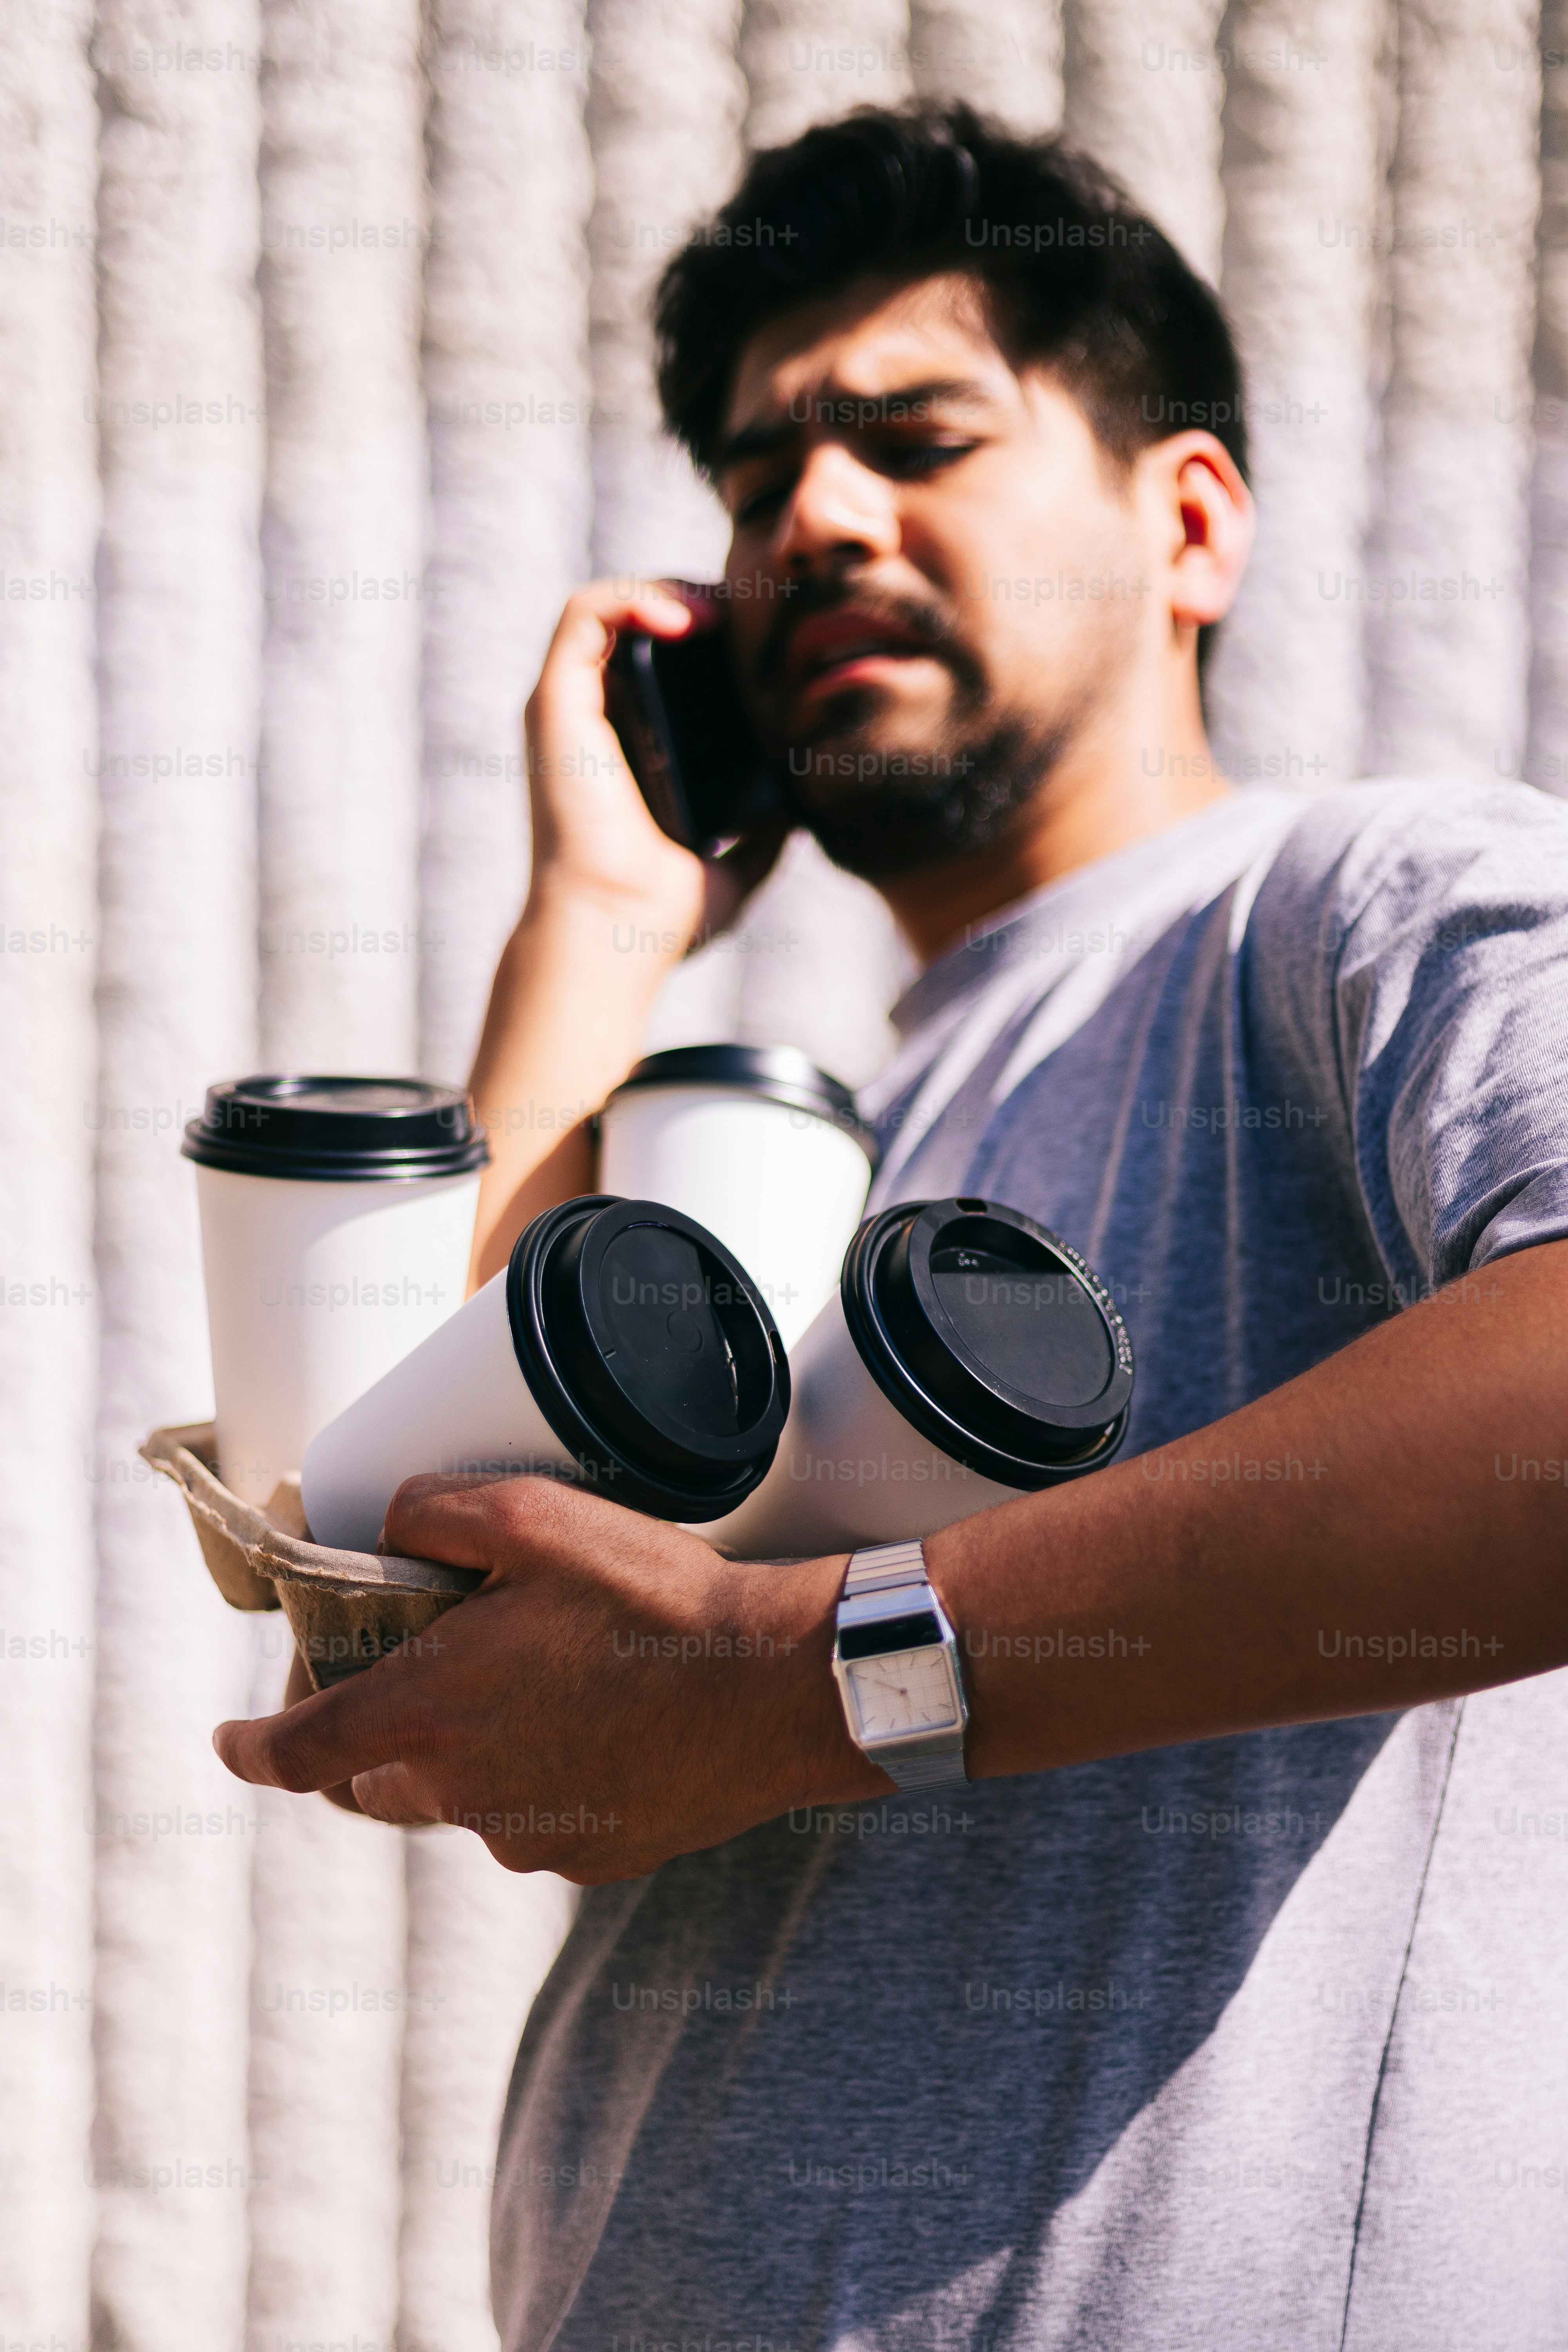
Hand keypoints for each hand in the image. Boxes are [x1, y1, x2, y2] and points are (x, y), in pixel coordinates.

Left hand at [214, 1475, 873, 1880]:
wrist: (776, 1687)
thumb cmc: (651, 1597)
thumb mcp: (534, 1516)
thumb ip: (436, 1512)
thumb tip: (393, 1523)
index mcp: (424, 1716)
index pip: (295, 1755)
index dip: (249, 1749)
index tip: (229, 1743)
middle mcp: (461, 1794)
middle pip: (377, 1779)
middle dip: (376, 1738)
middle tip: (421, 1676)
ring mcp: (527, 1838)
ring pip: (466, 1797)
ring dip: (479, 1749)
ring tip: (548, 1682)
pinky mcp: (592, 1859)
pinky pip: (539, 1820)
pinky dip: (549, 1777)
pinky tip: (603, 1723)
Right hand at [523, 578, 788, 949]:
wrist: (619, 932)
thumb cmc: (666, 914)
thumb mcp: (740, 859)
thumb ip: (767, 826)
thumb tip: (804, 799)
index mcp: (629, 751)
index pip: (663, 664)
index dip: (712, 637)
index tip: (762, 644)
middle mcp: (591, 723)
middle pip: (637, 625)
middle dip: (696, 602)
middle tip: (752, 616)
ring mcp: (567, 710)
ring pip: (609, 606)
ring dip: (668, 590)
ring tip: (722, 612)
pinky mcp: (552, 703)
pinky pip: (583, 615)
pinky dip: (633, 597)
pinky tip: (689, 618)